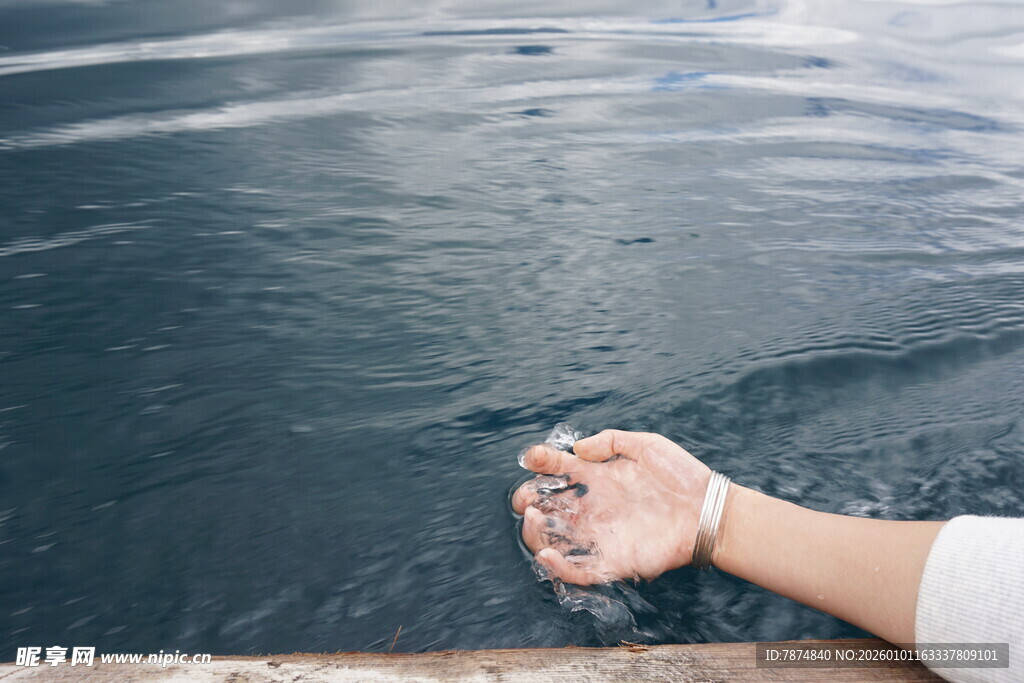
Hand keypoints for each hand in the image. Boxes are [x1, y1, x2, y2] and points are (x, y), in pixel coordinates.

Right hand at [512, 429, 711, 584]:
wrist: (709, 511)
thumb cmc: (682, 476)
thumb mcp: (646, 445)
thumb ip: (610, 441)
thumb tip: (577, 448)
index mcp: (597, 479)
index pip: (558, 471)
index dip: (541, 464)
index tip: (534, 458)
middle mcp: (593, 508)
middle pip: (547, 509)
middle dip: (529, 503)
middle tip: (528, 500)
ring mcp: (600, 535)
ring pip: (554, 540)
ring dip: (536, 534)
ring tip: (536, 520)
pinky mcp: (613, 561)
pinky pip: (579, 571)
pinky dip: (558, 568)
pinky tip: (548, 555)